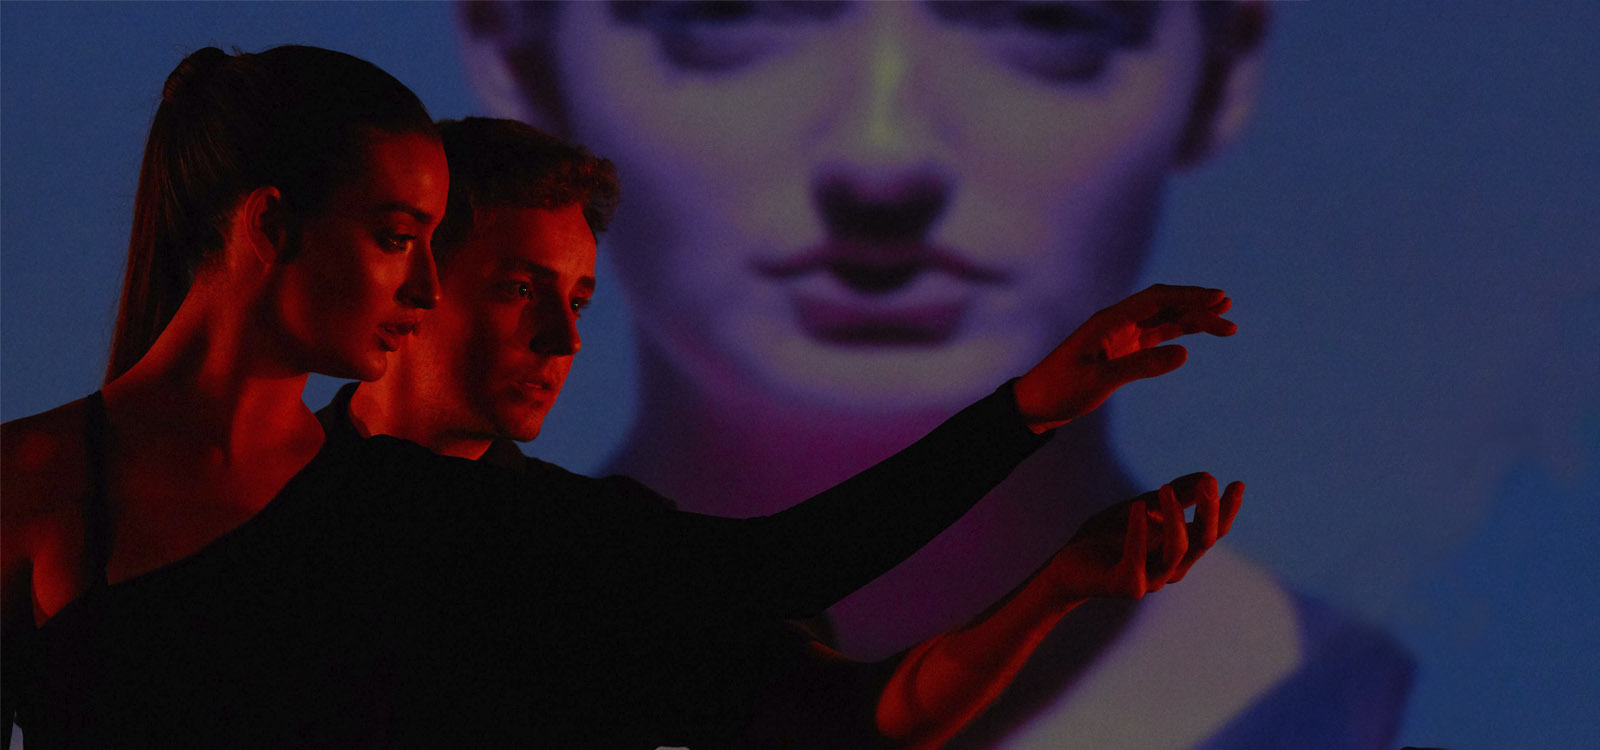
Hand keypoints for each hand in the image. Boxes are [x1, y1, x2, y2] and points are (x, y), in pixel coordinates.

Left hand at [1014, 284, 1234, 431]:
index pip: (1156, 299)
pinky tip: (1198, 336)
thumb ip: (1142, 367)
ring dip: (1194, 319)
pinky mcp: (1123, 351)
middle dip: (1197, 305)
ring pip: (1164, 319)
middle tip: (1228, 310)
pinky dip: (1179, 334)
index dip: (1188, 297)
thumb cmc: (1061, 389)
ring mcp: (1121, 336)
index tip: (1218, 300)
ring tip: (1227, 325)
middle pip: (1164, 305)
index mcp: (1109, 321)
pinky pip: (1157, 336)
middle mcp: (1117, 323)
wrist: (1036, 405)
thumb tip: (1185, 354)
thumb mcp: (1100, 380)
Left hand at [1043, 473, 1243, 601]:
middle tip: (1209, 482)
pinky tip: (1138, 507)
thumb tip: (1207, 476)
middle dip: (1210, 512)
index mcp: (1180, 551)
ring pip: (1176, 551)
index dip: (1227, 510)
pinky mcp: (1126, 585)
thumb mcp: (1143, 508)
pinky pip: (1138, 559)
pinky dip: (1140, 531)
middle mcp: (1171, 568)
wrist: (1069, 565)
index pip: (1212, 532)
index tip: (1237, 484)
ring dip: (1175, 517)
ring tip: (1164, 489)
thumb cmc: (1109, 536)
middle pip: (1202, 541)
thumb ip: (1173, 496)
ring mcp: (1151, 580)